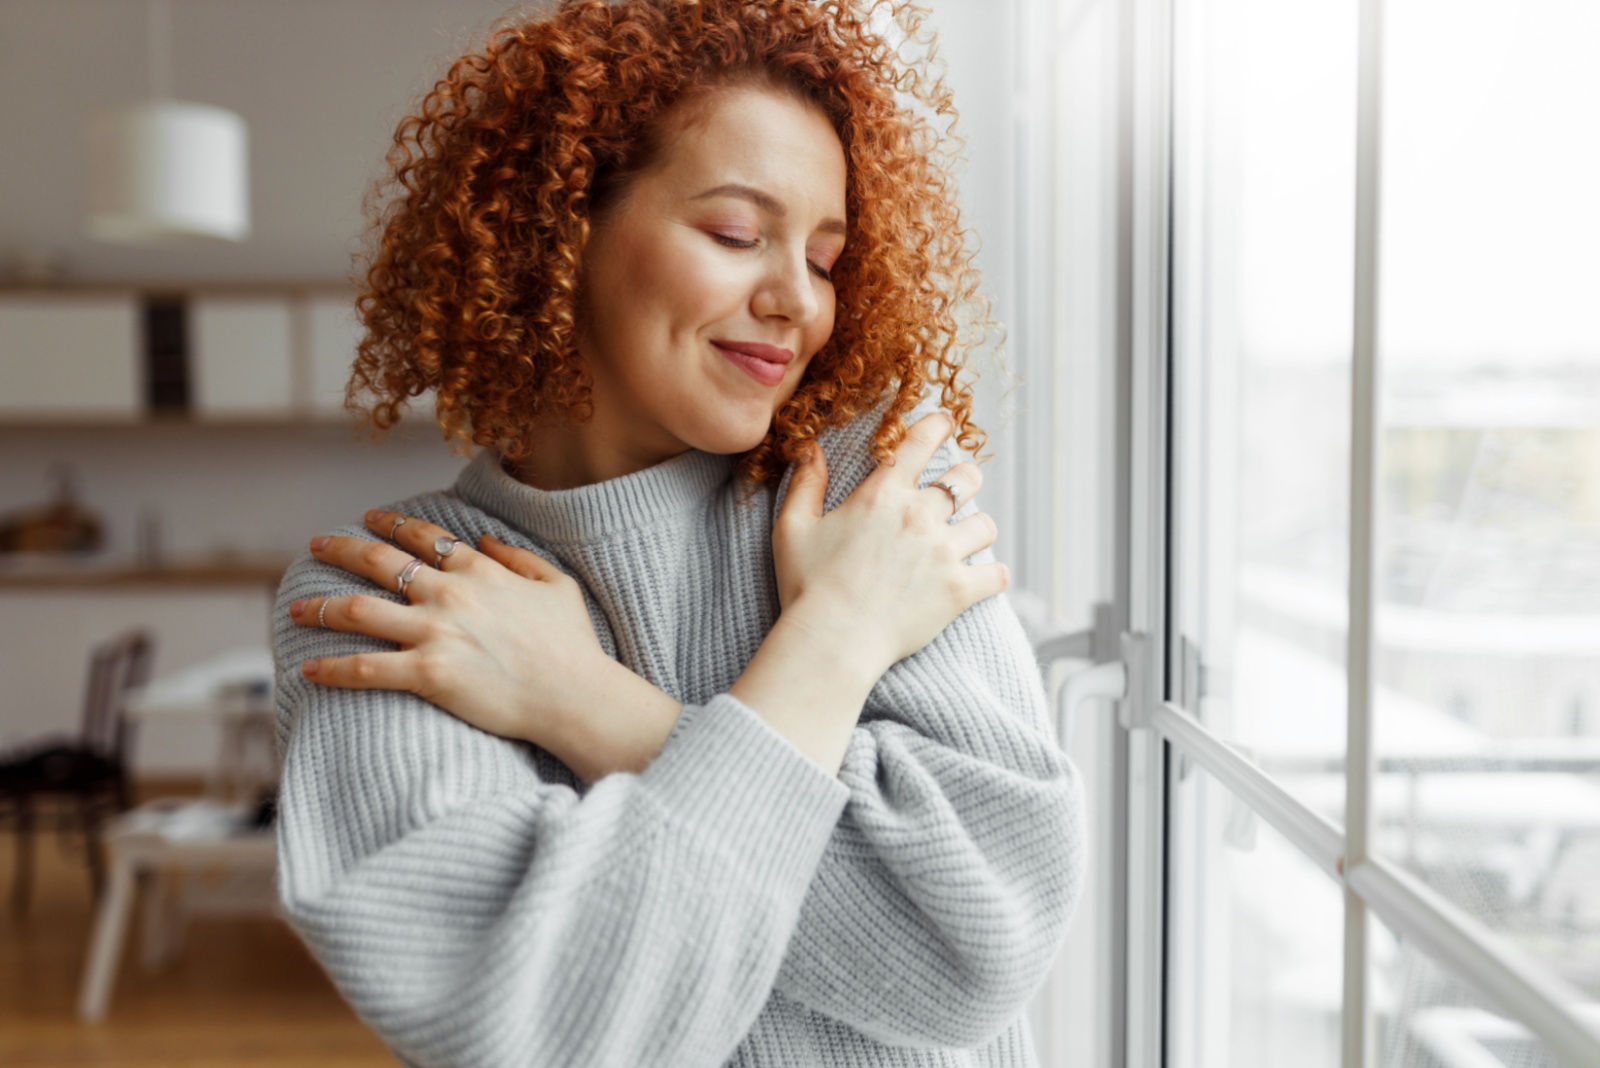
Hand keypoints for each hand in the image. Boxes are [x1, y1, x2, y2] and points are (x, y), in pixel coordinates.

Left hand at [288, 510, 611, 748]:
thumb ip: (519, 557)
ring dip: (320, 608)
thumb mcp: (558, 585)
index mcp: (479, 570)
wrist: (575, 696)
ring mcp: (435, 633)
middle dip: (342, 549)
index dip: (391, 523)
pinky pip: (365, 668)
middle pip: (379, 562)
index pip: (423, 537)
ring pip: (359, 611)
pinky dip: (331, 669)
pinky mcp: (427, 675)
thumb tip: (483, 540)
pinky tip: (308, 670)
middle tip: (317, 545)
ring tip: (295, 609)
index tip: (370, 517)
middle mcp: (450, 594)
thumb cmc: (573, 645)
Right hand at [772, 411, 1008, 678]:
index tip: (947, 422)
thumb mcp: (794, 528)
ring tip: (966, 539)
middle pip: (967, 479)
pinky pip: (996, 574)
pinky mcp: (958, 590)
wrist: (832, 640)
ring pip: (985, 525)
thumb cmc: (808, 586)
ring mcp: (943, 552)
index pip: (921, 442)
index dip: (938, 426)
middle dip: (966, 479)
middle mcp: (919, 515)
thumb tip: (811, 449)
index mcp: (882, 494)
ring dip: (976, 529)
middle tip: (959, 489)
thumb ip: (806, 484)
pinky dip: (994, 576)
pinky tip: (986, 578)